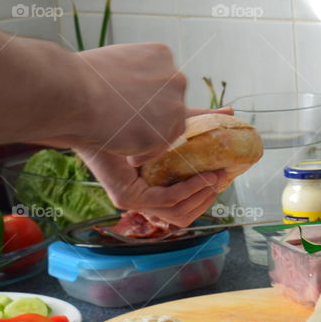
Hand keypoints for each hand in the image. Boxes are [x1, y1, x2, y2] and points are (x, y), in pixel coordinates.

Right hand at [46, 43, 187, 157]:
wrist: (70, 90)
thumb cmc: (81, 77)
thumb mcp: (116, 63)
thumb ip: (135, 76)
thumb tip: (138, 92)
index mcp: (162, 56)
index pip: (165, 85)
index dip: (148, 102)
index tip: (129, 109)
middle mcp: (176, 78)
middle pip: (173, 108)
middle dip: (152, 121)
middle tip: (128, 128)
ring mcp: (174, 106)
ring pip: (169, 131)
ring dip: (150, 138)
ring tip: (123, 140)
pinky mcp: (165, 132)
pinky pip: (158, 149)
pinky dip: (143, 153)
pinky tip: (126, 153)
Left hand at [75, 107, 232, 226]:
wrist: (90, 107)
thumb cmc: (127, 112)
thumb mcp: (172, 120)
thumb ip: (199, 121)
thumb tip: (231, 113)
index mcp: (149, 185)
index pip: (184, 205)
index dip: (206, 195)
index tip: (223, 175)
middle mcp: (140, 198)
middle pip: (184, 214)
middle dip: (208, 199)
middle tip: (223, 177)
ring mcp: (132, 200)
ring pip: (178, 212)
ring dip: (202, 196)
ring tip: (216, 177)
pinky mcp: (127, 197)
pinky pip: (167, 199)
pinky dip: (189, 189)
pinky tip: (203, 175)